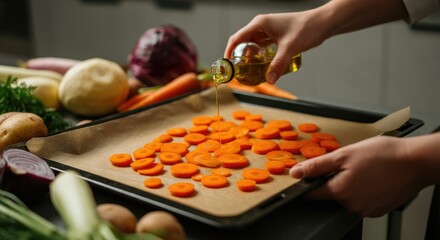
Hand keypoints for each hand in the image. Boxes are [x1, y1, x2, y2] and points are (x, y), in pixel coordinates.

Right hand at [224, 11, 329, 83]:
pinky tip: (261, 66)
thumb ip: (278, 64)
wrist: (323, 23)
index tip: (228, 66)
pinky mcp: (275, 36)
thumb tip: (269, 80)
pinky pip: (261, 47)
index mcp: (260, 23)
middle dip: (238, 58)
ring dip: (249, 58)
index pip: (237, 38)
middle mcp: (261, 25)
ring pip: (252, 46)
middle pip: (242, 43)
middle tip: (238, 73)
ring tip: (247, 72)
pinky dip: (258, 56)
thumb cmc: (307, 28)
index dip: (229, 52)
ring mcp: (268, 30)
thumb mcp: (290, 48)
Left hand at [289, 136, 423, 216]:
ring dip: (351, 184)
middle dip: (336, 179)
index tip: (309, 177)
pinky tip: (374, 178)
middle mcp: (352, 205)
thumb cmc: (384, 155)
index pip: (313, 194)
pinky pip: (363, 200)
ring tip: (366, 169)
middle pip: (332, 193)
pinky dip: (365, 190)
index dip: (309, 183)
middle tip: (351, 164)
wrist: (416, 161)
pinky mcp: (378, 210)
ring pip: (348, 197)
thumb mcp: (344, 154)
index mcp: (340, 191)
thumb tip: (297, 172)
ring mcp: (366, 210)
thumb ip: (317, 166)